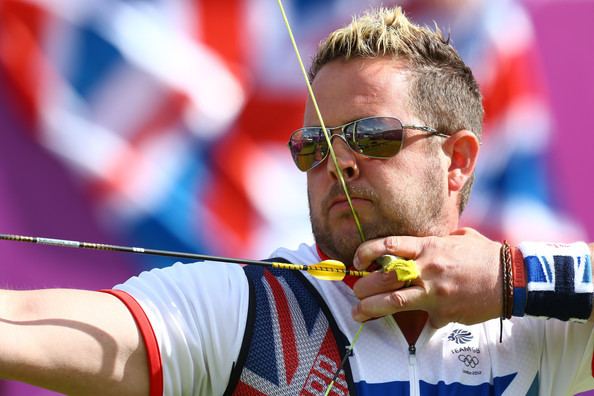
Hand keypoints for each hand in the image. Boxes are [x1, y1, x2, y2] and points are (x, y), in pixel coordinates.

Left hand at [351, 228, 502, 327]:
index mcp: (429, 246)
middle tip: (356, 291)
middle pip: (383, 277)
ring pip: (392, 302)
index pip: (388, 245)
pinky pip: (422, 318)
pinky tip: (410, 324)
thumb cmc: (485, 256)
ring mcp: (433, 291)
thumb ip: (436, 241)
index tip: (357, 260)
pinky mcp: (443, 311)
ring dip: (370, 308)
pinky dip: (415, 321)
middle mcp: (427, 268)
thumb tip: (423, 245)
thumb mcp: (458, 238)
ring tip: (358, 312)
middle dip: (363, 286)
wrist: (511, 279)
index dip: (366, 252)